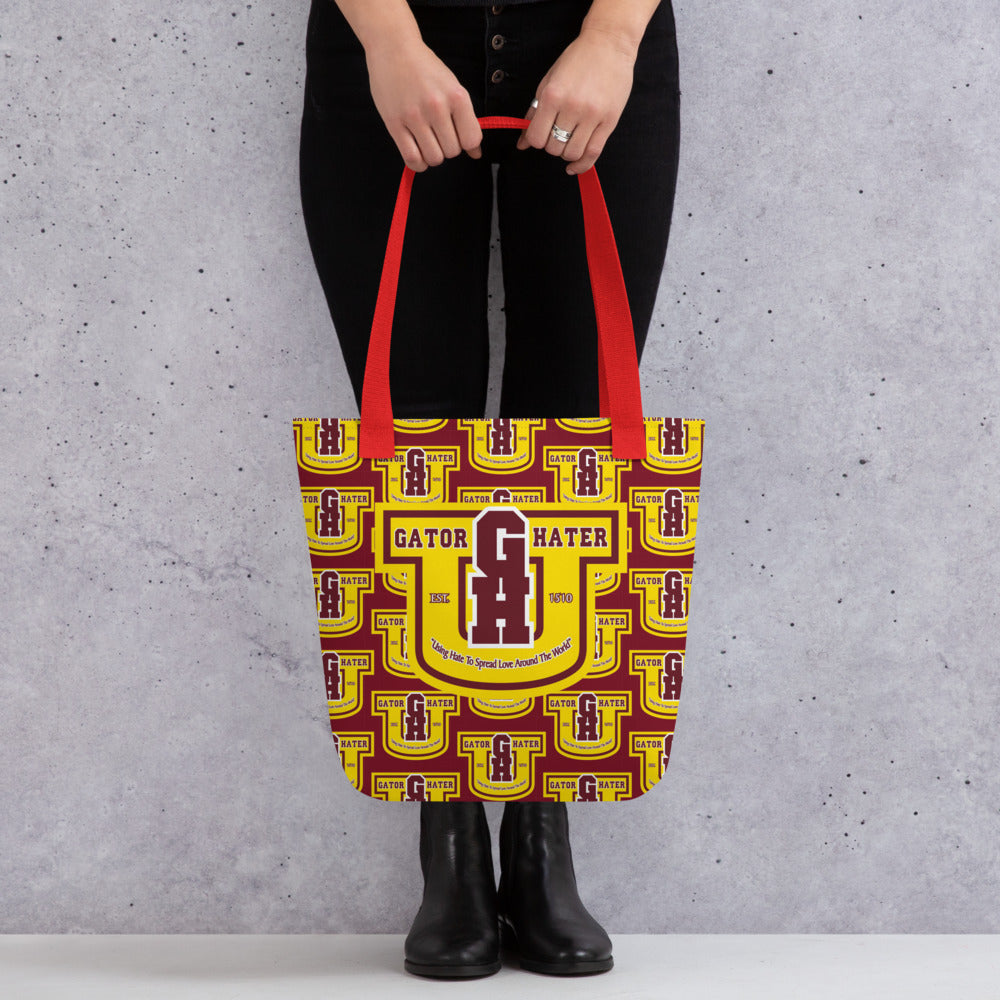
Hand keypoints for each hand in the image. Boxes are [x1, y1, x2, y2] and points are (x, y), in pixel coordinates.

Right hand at [365, 38, 482, 171]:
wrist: (393, 48)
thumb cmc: (426, 69)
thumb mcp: (452, 87)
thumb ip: (466, 120)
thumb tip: (476, 153)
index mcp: (457, 96)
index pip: (471, 139)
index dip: (466, 143)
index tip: (457, 135)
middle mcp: (437, 106)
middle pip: (452, 151)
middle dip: (448, 147)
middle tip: (438, 134)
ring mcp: (414, 116)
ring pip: (434, 158)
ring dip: (433, 155)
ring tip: (427, 141)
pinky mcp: (394, 123)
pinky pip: (412, 159)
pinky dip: (418, 163)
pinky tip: (418, 153)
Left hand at [516, 27, 636, 174]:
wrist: (609, 44)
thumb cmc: (576, 61)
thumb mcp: (549, 82)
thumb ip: (534, 113)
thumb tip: (522, 143)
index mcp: (553, 95)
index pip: (536, 138)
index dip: (536, 140)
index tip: (541, 133)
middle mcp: (572, 107)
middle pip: (554, 148)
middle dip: (552, 145)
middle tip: (557, 132)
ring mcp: (592, 115)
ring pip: (572, 153)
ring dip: (567, 153)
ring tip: (569, 140)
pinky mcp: (609, 121)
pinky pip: (593, 154)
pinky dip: (581, 165)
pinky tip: (574, 166)